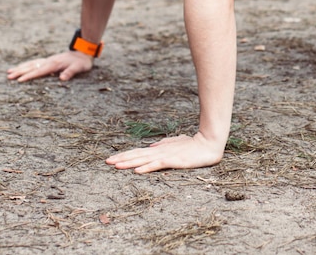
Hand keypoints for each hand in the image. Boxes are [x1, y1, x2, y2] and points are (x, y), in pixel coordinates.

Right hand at [7, 50, 92, 81]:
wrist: (84, 52)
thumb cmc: (82, 62)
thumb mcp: (79, 67)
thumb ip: (70, 72)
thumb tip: (62, 78)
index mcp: (55, 64)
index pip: (40, 71)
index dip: (30, 76)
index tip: (19, 80)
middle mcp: (49, 61)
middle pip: (32, 66)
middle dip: (20, 71)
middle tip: (8, 76)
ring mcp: (48, 60)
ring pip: (32, 63)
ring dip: (20, 67)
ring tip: (9, 72)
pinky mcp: (49, 60)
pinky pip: (35, 62)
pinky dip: (27, 64)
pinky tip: (22, 67)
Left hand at [106, 132, 224, 172]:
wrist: (208, 143)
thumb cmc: (193, 143)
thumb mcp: (177, 143)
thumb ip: (164, 144)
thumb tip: (152, 146)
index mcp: (160, 148)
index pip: (139, 152)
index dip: (126, 155)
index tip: (112, 158)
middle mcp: (160, 151)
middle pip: (137, 155)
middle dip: (122, 159)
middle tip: (107, 162)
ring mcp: (166, 155)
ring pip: (144, 160)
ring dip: (130, 163)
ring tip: (116, 166)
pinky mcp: (173, 161)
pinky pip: (157, 165)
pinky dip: (146, 168)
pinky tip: (137, 171)